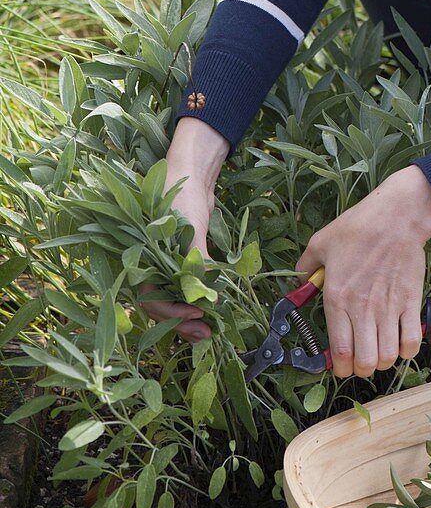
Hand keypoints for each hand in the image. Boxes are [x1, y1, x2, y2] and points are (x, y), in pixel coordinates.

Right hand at [138, 118, 227, 344]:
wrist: (192, 174)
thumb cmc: (183, 196)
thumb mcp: (189, 230)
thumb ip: (195, 262)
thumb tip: (206, 296)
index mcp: (141, 260)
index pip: (151, 299)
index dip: (173, 313)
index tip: (198, 315)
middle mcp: (149, 266)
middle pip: (160, 307)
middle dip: (182, 322)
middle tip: (207, 333)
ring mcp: (163, 265)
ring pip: (172, 301)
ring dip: (189, 317)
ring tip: (210, 330)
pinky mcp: (179, 261)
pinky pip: (184, 290)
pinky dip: (196, 302)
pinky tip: (210, 311)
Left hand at [295, 166, 430, 377]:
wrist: (395, 218)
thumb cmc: (356, 228)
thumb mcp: (320, 243)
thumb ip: (305, 267)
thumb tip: (297, 282)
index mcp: (337, 298)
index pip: (339, 351)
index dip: (339, 368)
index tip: (338, 366)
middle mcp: (363, 309)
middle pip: (365, 362)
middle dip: (360, 369)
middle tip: (359, 360)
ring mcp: (389, 308)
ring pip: (388, 357)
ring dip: (382, 361)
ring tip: (378, 352)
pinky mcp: (411, 303)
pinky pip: (412, 342)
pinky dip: (406, 350)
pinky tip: (400, 343)